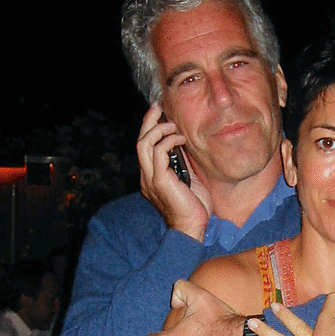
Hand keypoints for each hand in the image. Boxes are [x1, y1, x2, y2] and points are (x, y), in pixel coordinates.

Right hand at [138, 104, 211, 240]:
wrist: (192, 228)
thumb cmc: (193, 207)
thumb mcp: (188, 179)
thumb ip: (181, 163)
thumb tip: (183, 143)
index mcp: (151, 176)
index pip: (145, 148)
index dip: (149, 129)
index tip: (159, 114)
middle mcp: (146, 176)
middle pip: (140, 142)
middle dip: (148, 122)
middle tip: (158, 107)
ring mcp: (151, 179)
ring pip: (144, 144)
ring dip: (158, 130)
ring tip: (173, 125)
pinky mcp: (160, 181)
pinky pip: (159, 153)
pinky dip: (169, 142)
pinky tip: (181, 139)